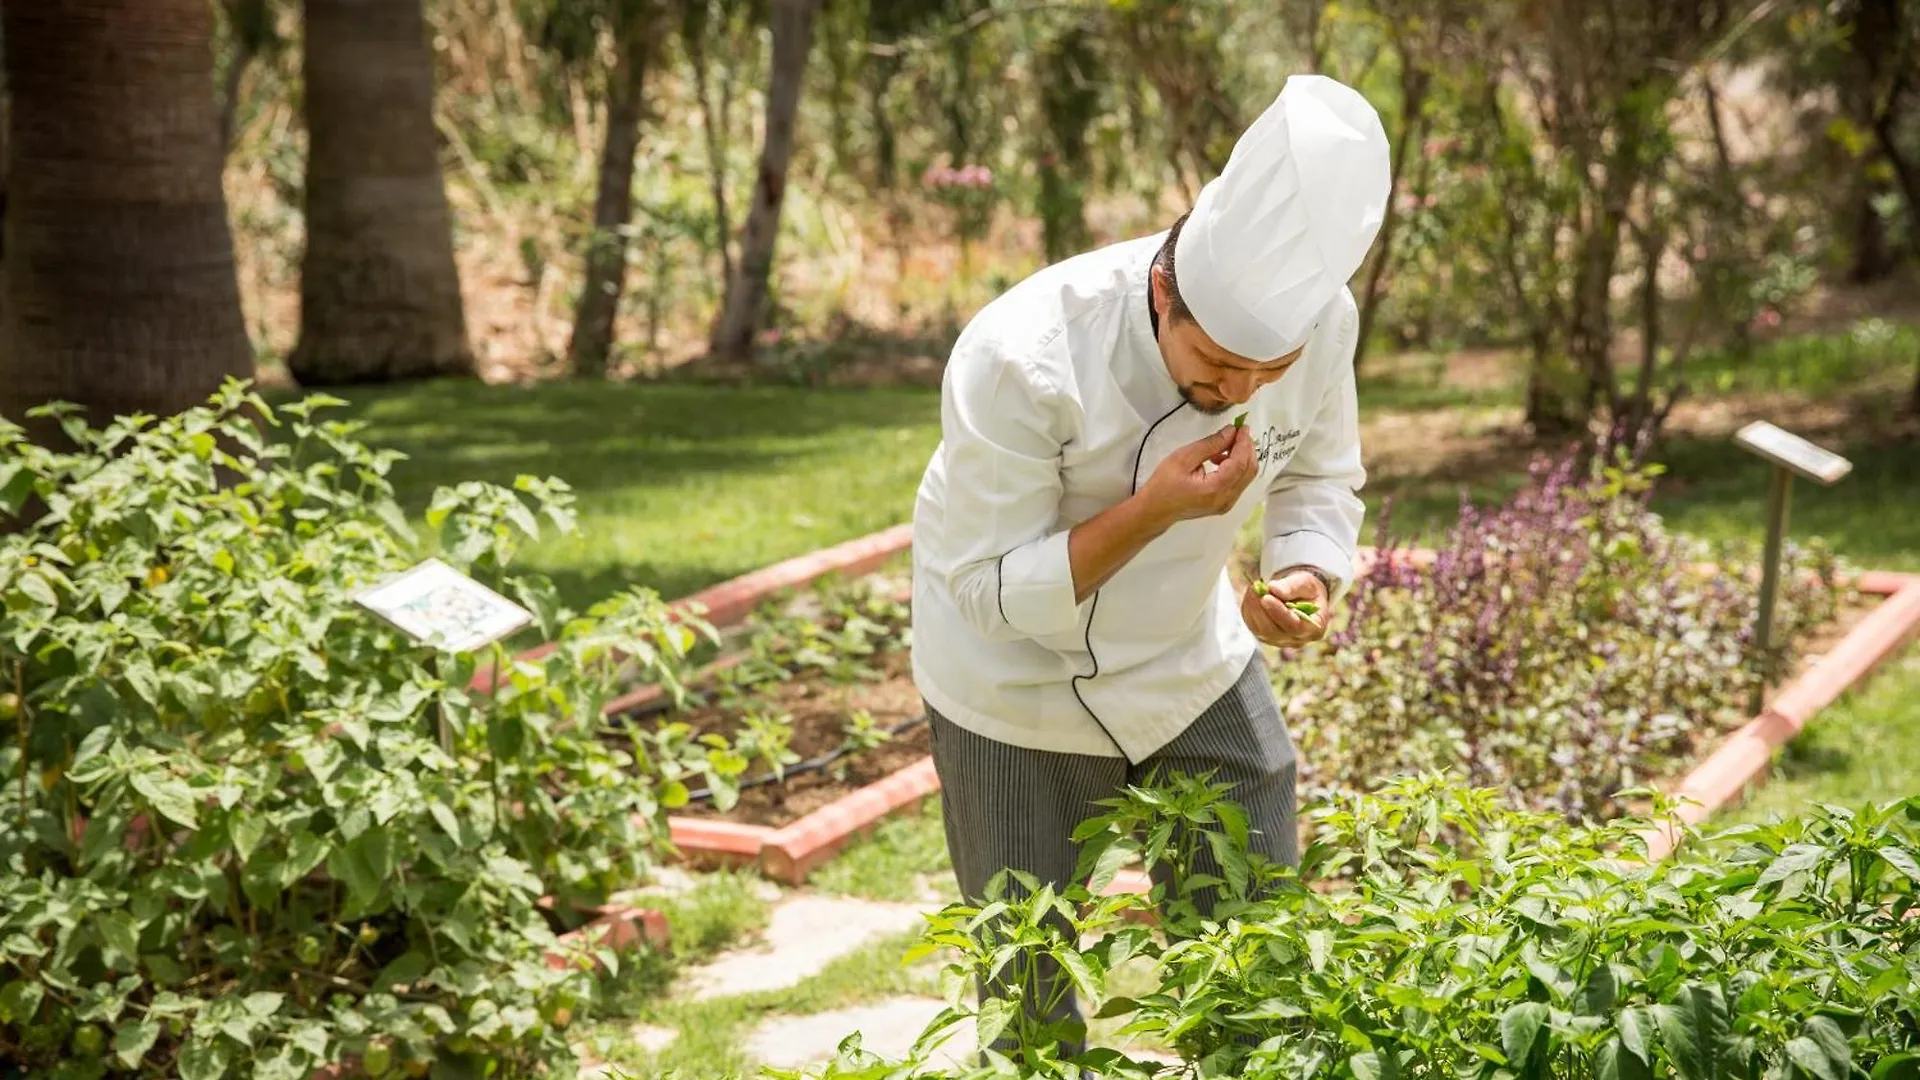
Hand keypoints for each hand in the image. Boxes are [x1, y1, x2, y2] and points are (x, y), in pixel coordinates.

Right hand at [1135, 423, 1256, 528]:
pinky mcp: (1225, 504)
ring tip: (1222, 446)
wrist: (1155, 509)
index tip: (1242, 426)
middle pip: (1249, 471)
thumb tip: (1231, 431)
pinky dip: (1235, 467)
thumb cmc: (1164, 483)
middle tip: (1237, 432)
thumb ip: (1210, 444)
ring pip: (1246, 477)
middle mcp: (1226, 500)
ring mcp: (1227, 504)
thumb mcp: (1183, 458)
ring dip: (1241, 457)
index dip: (1244, 443)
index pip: (1240, 463)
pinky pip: (1239, 482)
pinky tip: (1219, 460)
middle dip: (1247, 449)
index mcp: (1215, 489)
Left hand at [1242, 568, 1329, 647]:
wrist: (1301, 596)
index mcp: (1314, 628)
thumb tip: (1273, 589)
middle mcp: (1297, 640)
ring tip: (1254, 588)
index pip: (1295, 627)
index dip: (1279, 613)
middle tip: (1256, 588)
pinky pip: (1253, 626)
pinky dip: (1249, 610)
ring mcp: (1280, 641)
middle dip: (1262, 610)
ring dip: (1253, 608)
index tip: (1266, 597)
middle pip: (1274, 631)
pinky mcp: (1265, 637)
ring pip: (1261, 630)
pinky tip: (1252, 595)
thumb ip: (1292, 586)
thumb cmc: (1307, 591)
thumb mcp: (1306, 582)